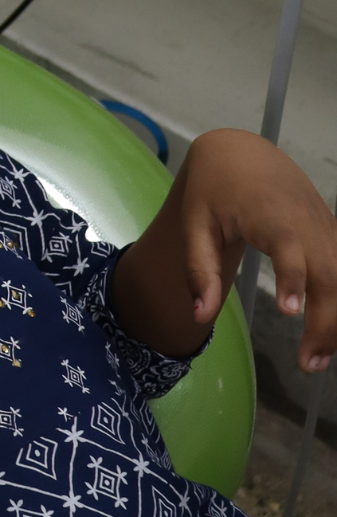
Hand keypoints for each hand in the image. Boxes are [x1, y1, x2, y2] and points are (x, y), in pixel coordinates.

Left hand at [113, 129, 336, 369]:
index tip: (290, 311)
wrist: (241, 152)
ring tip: (317, 359)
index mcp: (268, 214)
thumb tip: (199, 317)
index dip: (293, 277)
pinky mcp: (332, 233)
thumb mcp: (194, 225)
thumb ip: (198, 270)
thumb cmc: (212, 189)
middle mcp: (306, 221)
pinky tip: (333, 331)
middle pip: (328, 273)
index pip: (288, 247)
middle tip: (307, 364)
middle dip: (324, 321)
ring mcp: (325, 227)